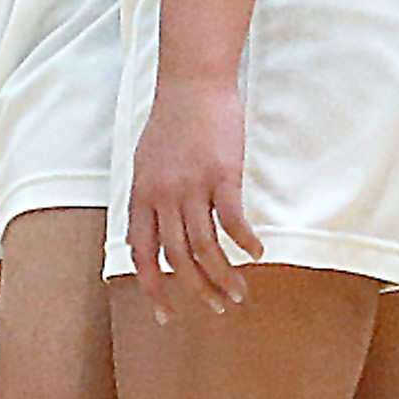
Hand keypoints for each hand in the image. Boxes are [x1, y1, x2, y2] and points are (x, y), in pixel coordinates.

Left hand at [126, 75, 259, 321]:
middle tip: (217, 306)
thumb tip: (151, 232)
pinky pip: (232, 221)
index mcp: (141, 195)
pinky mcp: (221, 175)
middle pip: (177, 258)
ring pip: (205, 247)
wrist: (192, 83)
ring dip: (223, 276)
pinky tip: (257, 253)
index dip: (153, 288)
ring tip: (238, 293)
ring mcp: (191, 186)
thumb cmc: (172, 121)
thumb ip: (148, 199)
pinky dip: (245, 242)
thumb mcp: (146, 163)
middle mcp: (162, 195)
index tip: (166, 315)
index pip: (142, 254)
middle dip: (197, 289)